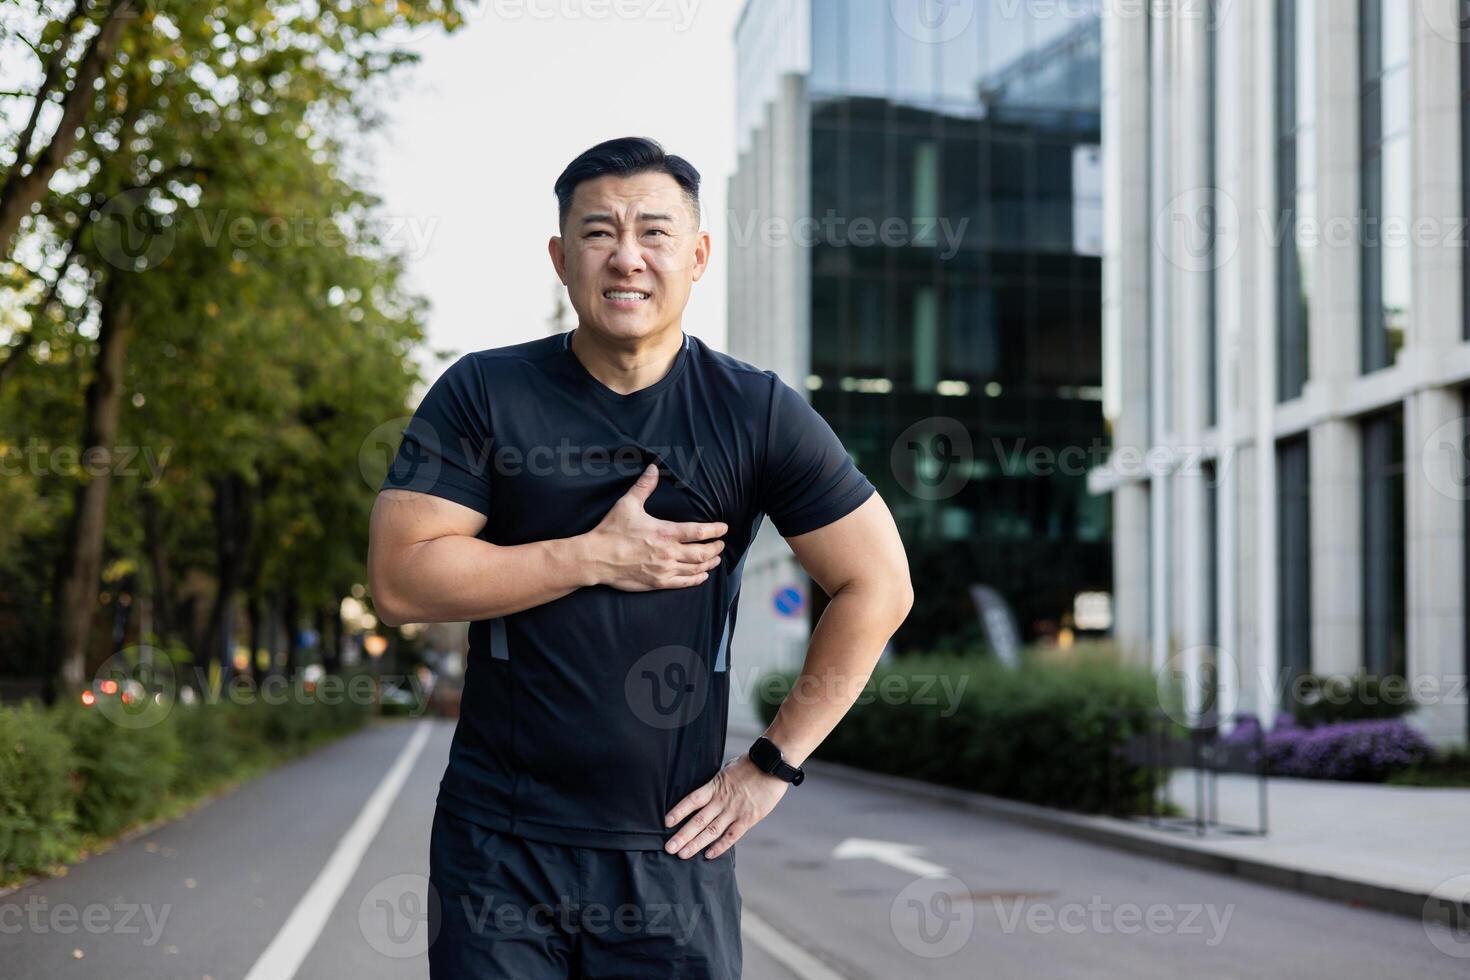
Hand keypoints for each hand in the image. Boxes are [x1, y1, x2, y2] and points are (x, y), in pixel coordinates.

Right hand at [579, 463, 726, 590]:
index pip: (699, 532)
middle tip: (721, 544)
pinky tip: (702, 575)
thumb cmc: (611, 531)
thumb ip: (644, 487)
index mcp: (665, 532)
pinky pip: (683, 583)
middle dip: (715, 548)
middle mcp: (669, 552)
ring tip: (715, 559)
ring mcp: (664, 570)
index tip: (723, 528)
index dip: (715, 530)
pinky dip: (696, 579)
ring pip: (695, 568)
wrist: (596, 558)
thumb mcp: (628, 504)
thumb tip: (653, 468)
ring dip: (709, 563)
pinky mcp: (657, 583)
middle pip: (702, 552)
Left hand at [662, 754, 787, 859]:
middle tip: (669, 848)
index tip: (666, 822)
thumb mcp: (727, 769)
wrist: (772, 765)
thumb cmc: (750, 764)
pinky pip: (731, 836)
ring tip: (682, 855)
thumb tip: (709, 790)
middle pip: (698, 820)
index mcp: (715, 786)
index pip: (692, 800)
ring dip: (695, 844)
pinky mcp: (748, 819)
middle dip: (682, 836)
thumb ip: (717, 783)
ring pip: (711, 831)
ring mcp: (734, 811)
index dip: (678, 811)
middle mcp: (721, 801)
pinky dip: (720, 847)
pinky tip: (708, 855)